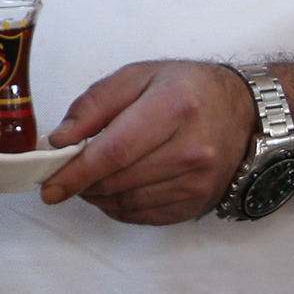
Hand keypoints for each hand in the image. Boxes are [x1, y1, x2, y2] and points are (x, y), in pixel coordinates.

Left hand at [38, 60, 254, 225]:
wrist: (243, 113)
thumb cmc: (186, 89)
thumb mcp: (138, 76)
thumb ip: (94, 104)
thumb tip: (61, 140)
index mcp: (174, 108)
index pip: (115, 151)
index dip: (76, 172)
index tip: (50, 185)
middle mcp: (191, 150)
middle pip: (118, 181)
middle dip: (82, 183)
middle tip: (65, 174)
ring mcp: (197, 182)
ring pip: (127, 203)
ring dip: (98, 195)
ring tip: (91, 177)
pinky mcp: (197, 204)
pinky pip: (143, 216)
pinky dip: (119, 207)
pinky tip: (115, 189)